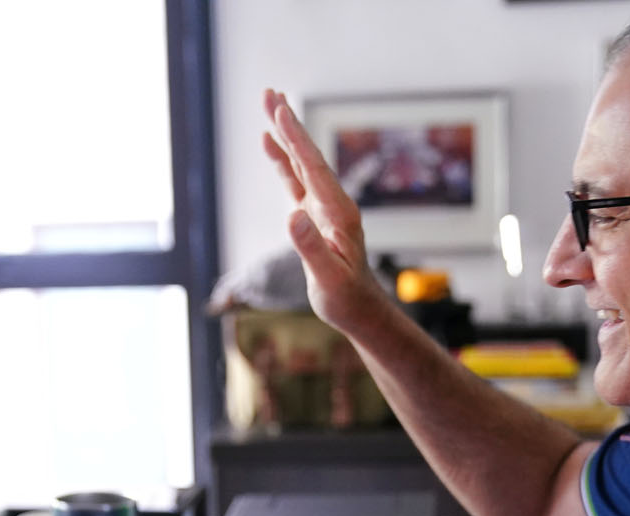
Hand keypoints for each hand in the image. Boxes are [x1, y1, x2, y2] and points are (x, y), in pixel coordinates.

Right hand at [260, 89, 391, 335]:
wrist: (360, 309)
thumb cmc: (346, 298)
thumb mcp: (327, 278)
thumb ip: (310, 247)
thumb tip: (291, 215)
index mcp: (337, 212)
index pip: (313, 168)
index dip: (295, 140)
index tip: (280, 112)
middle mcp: (332, 203)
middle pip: (307, 155)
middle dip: (288, 124)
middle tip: (269, 92)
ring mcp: (323, 207)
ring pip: (301, 163)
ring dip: (285, 135)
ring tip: (269, 105)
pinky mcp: (314, 216)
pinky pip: (296, 180)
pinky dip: (283, 160)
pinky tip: (270, 145)